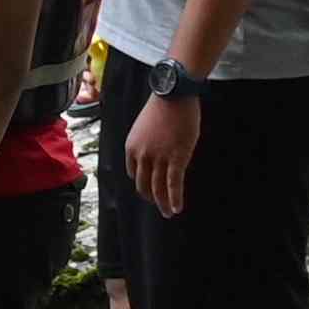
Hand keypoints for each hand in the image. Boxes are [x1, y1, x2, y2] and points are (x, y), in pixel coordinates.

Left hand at [121, 86, 202, 218]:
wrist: (174, 95)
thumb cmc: (162, 109)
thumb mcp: (144, 128)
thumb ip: (146, 145)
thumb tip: (154, 156)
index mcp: (131, 148)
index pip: (133, 173)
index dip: (142, 182)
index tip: (151, 188)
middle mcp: (142, 156)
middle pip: (144, 185)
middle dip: (151, 198)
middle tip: (159, 206)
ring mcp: (158, 159)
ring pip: (158, 189)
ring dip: (163, 204)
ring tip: (168, 213)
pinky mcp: (176, 158)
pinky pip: (173, 185)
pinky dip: (174, 199)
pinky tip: (176, 208)